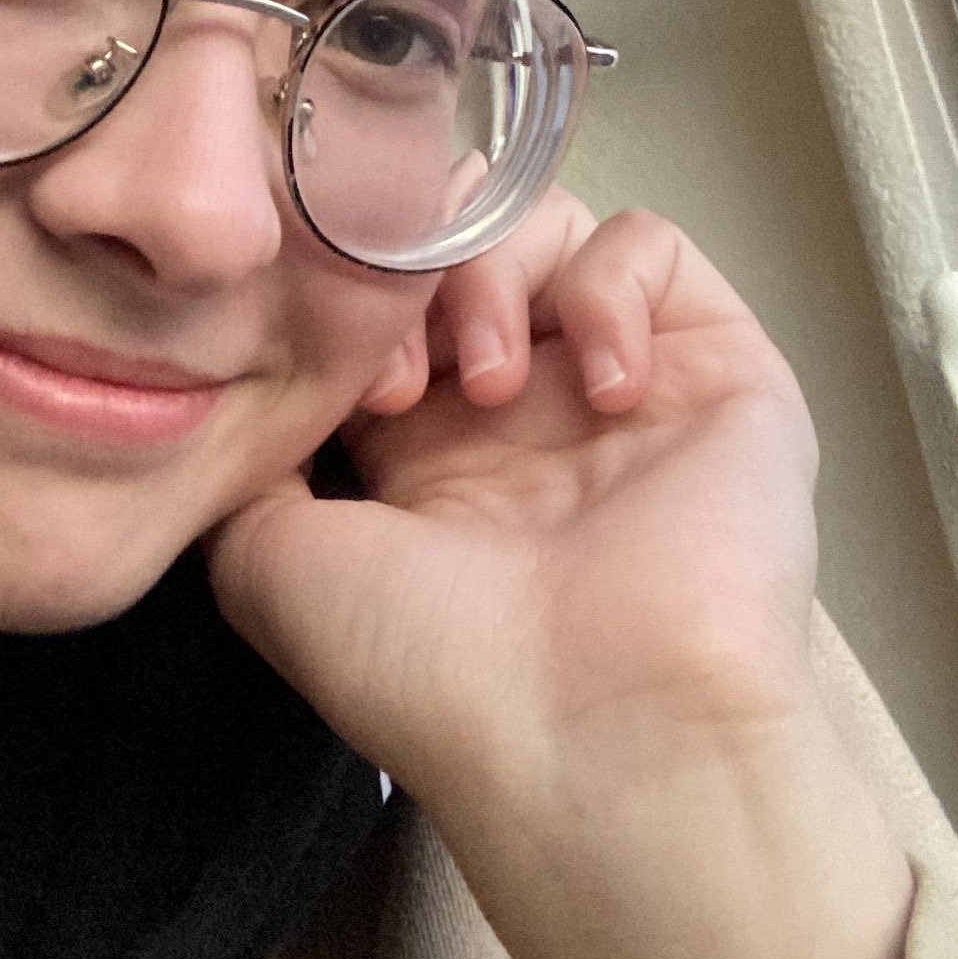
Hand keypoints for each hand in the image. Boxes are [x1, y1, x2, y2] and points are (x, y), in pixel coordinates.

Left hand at [205, 196, 915, 958]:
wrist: (597, 735)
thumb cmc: (430, 670)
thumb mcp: (270, 565)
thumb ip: (247, 458)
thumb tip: (239, 382)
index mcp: (420, 449)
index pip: (372, 296)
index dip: (332, 288)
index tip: (313, 347)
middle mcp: (521, 406)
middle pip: (451, 238)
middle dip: (404, 267)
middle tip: (398, 375)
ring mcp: (615, 383)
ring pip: (540, 223)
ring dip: (495, 274)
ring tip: (491, 387)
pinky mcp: (717, 370)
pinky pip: (653, 246)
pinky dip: (609, 285)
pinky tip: (600, 386)